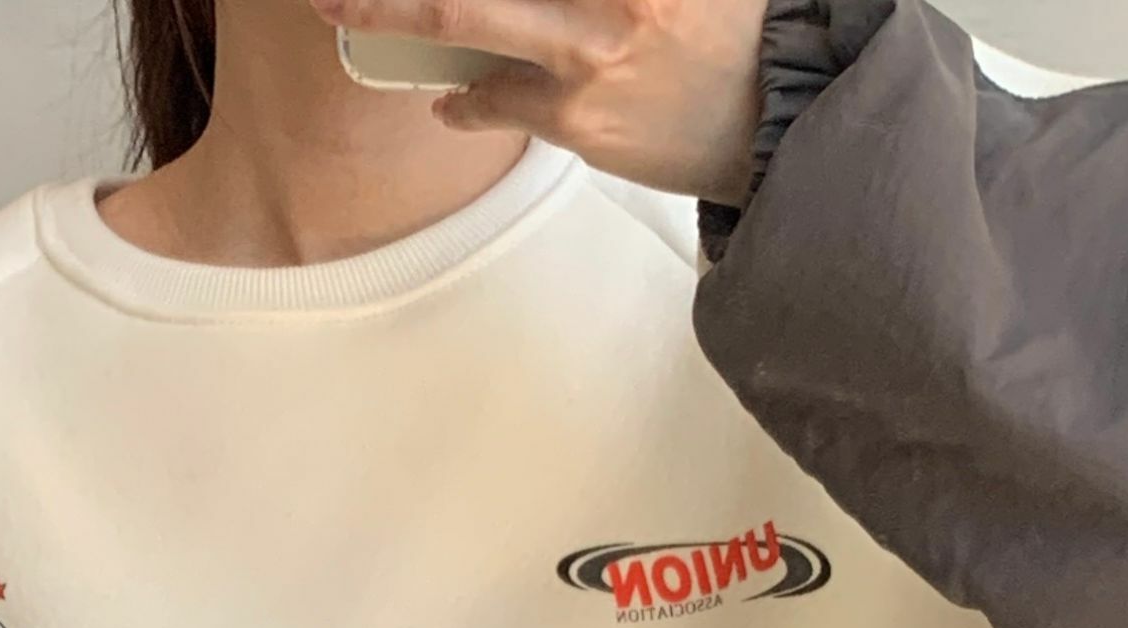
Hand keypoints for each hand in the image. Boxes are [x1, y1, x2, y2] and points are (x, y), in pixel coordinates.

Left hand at [313, 0, 767, 205]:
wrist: (779, 116)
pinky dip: (466, 99)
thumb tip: (515, 4)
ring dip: (395, 14)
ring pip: (467, 16)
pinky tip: (454, 101)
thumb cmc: (730, 32)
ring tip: (348, 9)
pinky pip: (494, 97)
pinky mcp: (580, 111)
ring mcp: (594, 43)